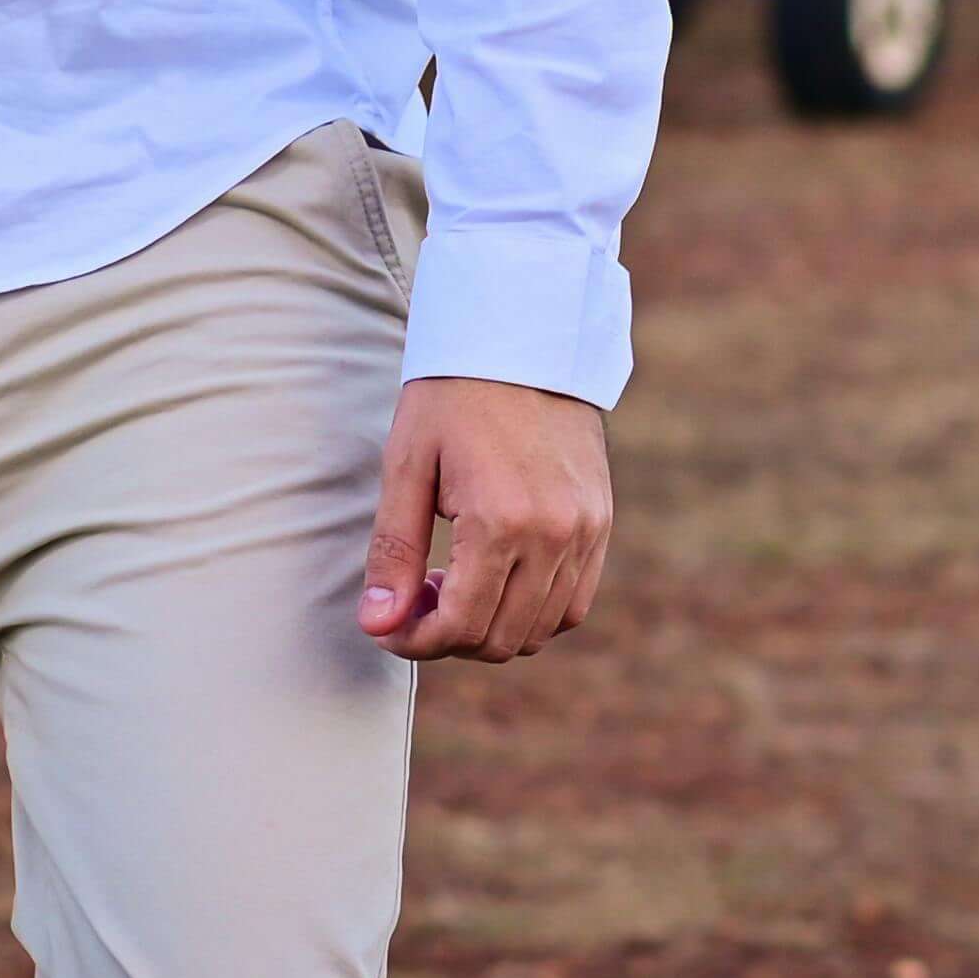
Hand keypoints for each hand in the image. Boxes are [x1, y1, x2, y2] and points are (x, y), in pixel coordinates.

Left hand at [361, 375, 612, 662]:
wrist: (523, 337)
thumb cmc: (452, 396)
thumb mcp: (407, 465)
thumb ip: (394, 552)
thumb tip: (378, 625)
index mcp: (501, 520)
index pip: (461, 626)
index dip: (416, 640)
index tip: (386, 626)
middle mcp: (554, 534)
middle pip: (500, 639)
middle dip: (448, 636)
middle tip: (415, 598)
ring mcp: (585, 531)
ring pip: (540, 630)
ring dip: (491, 627)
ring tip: (454, 582)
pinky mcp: (600, 523)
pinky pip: (574, 603)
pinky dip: (533, 611)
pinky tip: (496, 577)